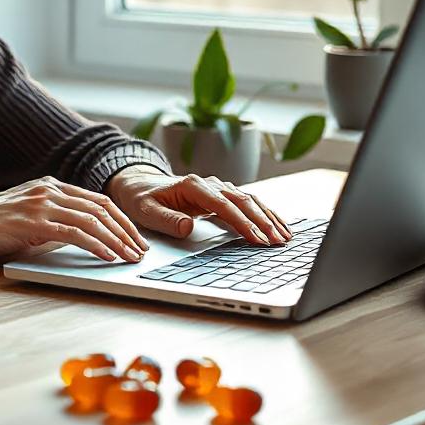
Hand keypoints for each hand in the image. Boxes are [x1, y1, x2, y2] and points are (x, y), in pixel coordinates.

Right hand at [0, 176, 150, 263]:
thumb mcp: (25, 218)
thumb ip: (51, 221)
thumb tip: (78, 238)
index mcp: (49, 185)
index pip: (97, 200)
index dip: (120, 219)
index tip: (133, 237)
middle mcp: (49, 189)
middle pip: (101, 207)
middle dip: (125, 230)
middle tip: (139, 249)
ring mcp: (42, 203)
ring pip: (92, 219)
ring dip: (116, 240)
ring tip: (129, 256)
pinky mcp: (34, 222)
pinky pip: (75, 232)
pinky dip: (96, 245)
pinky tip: (107, 257)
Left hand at [105, 165, 290, 245]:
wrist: (139, 184)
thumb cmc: (141, 198)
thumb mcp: (145, 210)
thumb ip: (166, 219)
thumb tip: (187, 227)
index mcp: (192, 185)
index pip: (223, 205)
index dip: (242, 222)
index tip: (256, 238)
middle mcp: (209, 183)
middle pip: (242, 201)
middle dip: (262, 222)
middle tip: (277, 242)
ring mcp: (217, 188)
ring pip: (249, 200)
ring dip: (268, 217)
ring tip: (284, 237)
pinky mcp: (221, 195)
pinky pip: (247, 203)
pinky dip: (264, 214)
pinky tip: (277, 226)